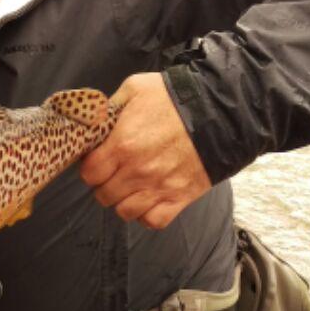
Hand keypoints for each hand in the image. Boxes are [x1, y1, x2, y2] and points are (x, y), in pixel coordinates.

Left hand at [80, 73, 212, 228]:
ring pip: (126, 212)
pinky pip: (154, 221)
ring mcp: (160, 187)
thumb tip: (91, 122)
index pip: (89, 173)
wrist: (220, 111)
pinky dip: (147, 215)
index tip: (96, 161)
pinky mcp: (181, 197)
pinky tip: (148, 200)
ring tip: (129, 188)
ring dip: (123, 201)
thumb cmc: (175, 97)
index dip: (89, 168)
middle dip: (103, 184)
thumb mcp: (135, 89)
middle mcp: (138, 170)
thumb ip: (108, 107)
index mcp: (123, 144)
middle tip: (112, 173)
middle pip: (104, 195)